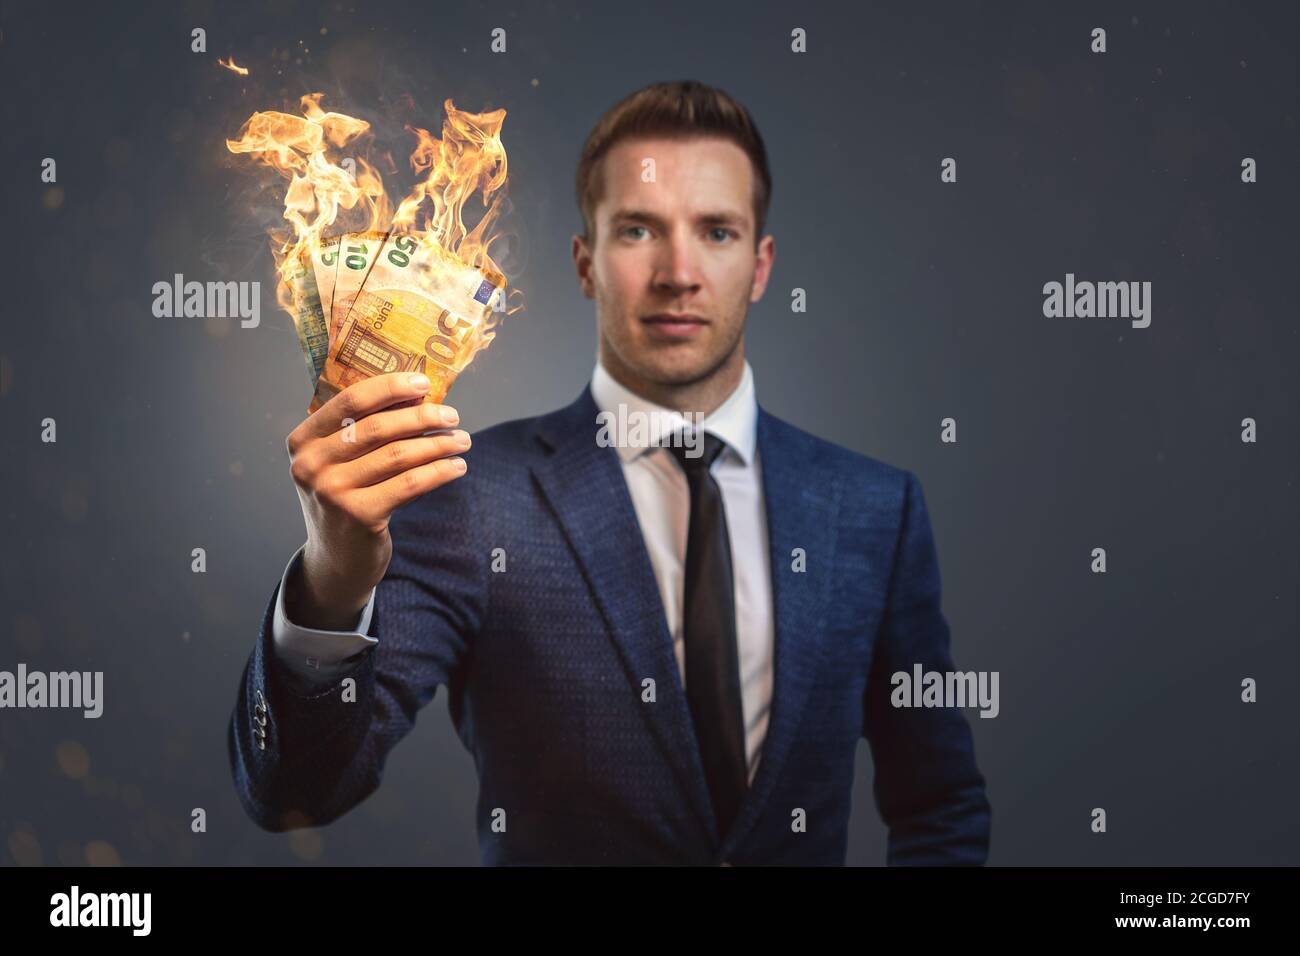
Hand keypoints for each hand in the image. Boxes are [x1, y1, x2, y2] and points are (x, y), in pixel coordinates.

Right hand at [284, 371, 469, 628]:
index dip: (390, 387)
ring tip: (462, 440)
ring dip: (438, 443)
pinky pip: (410, 483)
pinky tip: (457, 466)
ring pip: (399, 455)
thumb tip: (420, 395)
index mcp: (302, 441)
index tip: (424, 383)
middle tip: (452, 415)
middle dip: (423, 417)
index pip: (350, 400)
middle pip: (379, 427)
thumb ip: (364, 431)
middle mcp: (310, 464)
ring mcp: (332, 491)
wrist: (336, 560)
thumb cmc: (347, 499)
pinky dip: (439, 471)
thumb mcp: (340, 463)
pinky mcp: (358, 515)